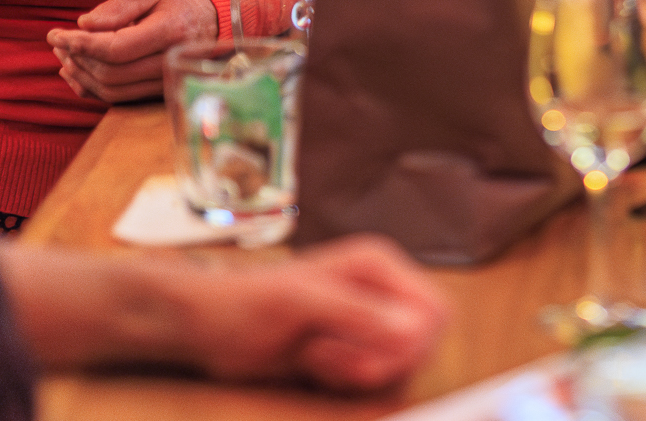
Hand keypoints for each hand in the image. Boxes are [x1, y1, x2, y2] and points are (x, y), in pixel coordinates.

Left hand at [47, 0, 216, 102]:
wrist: (214, 21)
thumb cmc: (178, 2)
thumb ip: (117, 7)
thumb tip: (83, 25)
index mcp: (170, 31)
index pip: (115, 48)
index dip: (80, 45)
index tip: (54, 34)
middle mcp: (171, 62)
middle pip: (111, 73)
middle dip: (77, 59)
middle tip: (58, 44)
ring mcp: (167, 82)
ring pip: (113, 91)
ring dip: (82, 76)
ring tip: (65, 56)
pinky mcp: (161, 92)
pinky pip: (121, 99)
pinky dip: (94, 90)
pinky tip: (77, 74)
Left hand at [186, 237, 449, 389]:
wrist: (211, 326)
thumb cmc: (247, 302)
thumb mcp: (301, 302)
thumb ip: (359, 313)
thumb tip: (414, 329)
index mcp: (377, 265)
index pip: (435, 309)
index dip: (414, 340)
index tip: (374, 351)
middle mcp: (380, 291)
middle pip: (424, 342)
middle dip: (382, 360)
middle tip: (333, 354)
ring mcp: (368, 321)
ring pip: (401, 364)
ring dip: (359, 370)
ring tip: (318, 354)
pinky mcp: (353, 348)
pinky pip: (375, 377)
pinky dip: (348, 379)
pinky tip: (316, 363)